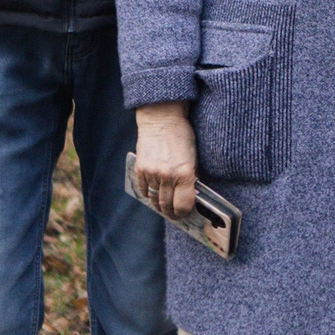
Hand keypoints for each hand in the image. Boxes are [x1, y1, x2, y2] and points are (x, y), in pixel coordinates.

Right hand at [134, 102, 198, 218]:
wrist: (162, 119)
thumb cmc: (182, 136)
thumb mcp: (194, 157)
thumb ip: (191, 178)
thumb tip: (189, 197)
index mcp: (185, 173)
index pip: (183, 205)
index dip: (184, 212)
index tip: (185, 213)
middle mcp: (167, 176)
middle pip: (167, 205)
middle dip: (172, 213)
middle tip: (174, 215)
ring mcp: (152, 173)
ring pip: (154, 199)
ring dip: (160, 206)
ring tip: (164, 207)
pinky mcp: (140, 169)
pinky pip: (144, 189)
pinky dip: (148, 194)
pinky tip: (154, 194)